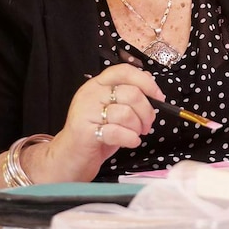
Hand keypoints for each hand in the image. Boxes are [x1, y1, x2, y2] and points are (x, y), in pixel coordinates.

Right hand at [33, 63, 165, 181]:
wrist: (69, 157)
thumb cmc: (94, 132)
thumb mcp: (112, 109)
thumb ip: (127, 93)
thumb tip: (149, 78)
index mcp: (97, 84)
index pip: (124, 71)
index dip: (146, 82)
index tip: (158, 97)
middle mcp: (91, 94)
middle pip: (132, 93)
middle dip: (147, 111)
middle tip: (147, 124)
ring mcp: (86, 112)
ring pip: (126, 113)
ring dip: (138, 127)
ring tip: (136, 134)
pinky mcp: (86, 131)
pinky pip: (118, 131)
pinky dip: (131, 138)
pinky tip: (131, 142)